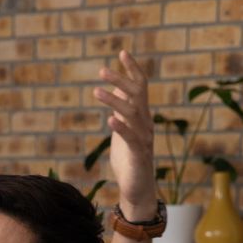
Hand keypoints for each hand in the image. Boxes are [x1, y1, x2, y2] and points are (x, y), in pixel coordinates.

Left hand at [93, 50, 156, 218]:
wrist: (138, 190)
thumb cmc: (129, 161)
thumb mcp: (122, 131)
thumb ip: (121, 110)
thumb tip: (115, 88)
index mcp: (141, 117)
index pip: (140, 87)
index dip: (132, 70)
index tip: (122, 52)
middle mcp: (146, 124)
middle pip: (136, 95)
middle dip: (120, 81)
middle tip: (101, 71)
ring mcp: (144, 139)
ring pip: (132, 114)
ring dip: (114, 101)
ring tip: (96, 91)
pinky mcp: (139, 155)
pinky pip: (131, 138)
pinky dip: (121, 128)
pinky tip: (111, 120)